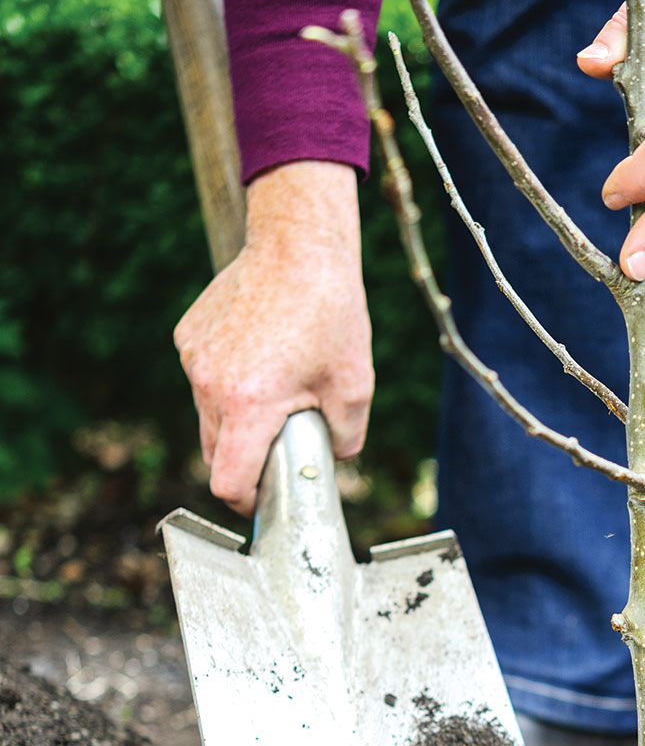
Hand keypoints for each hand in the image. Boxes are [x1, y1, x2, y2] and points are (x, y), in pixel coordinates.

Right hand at [174, 162, 372, 515]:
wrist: (298, 244)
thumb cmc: (331, 314)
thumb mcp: (355, 387)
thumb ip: (345, 440)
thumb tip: (334, 462)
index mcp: (248, 405)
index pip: (228, 482)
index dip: (246, 502)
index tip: (264, 500)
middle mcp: (209, 385)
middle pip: (214, 454)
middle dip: (244, 461)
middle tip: (281, 446)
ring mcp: (194, 358)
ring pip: (207, 416)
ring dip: (236, 420)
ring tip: (277, 390)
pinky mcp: (188, 336)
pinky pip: (203, 378)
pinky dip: (227, 382)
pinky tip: (261, 356)